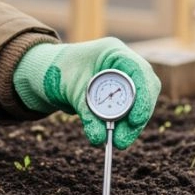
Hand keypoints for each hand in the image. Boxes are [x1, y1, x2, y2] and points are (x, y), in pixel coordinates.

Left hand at [13, 39, 160, 148]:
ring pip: (140, 102)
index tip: (136, 120)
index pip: (139, 70)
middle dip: (137, 116)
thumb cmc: (60, 74)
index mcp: (113, 52)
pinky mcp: (122, 94)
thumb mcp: (72, 91)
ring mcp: (125, 78)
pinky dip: (124, 124)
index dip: (143, 95)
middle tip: (123, 140)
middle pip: (145, 89)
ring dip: (131, 125)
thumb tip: (99, 138)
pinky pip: (130, 110)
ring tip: (119, 142)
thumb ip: (87, 112)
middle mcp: (124, 64)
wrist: (49, 74)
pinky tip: (116, 137)